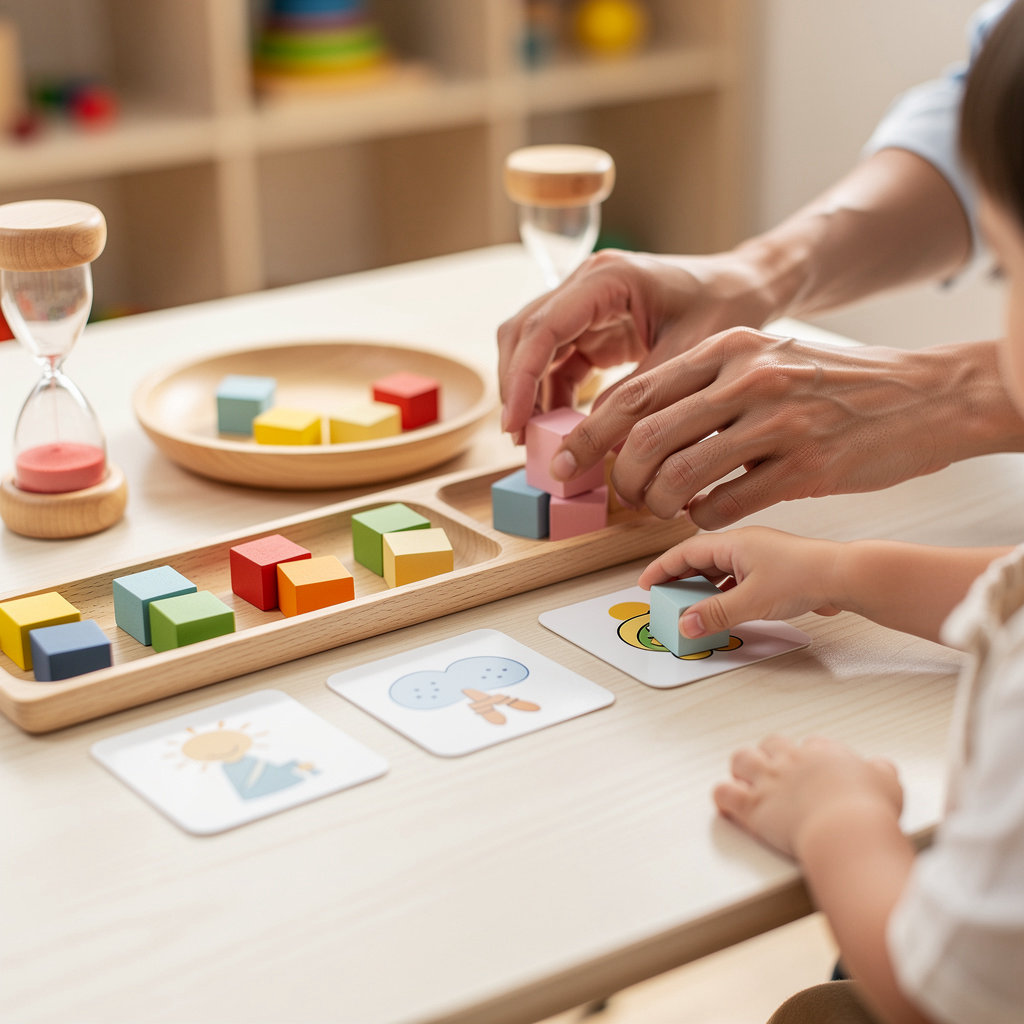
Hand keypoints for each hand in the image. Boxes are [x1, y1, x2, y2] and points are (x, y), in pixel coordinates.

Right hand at [497, 248, 773, 439]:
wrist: (748, 287)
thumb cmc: (726, 307)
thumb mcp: (686, 355)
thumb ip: (638, 394)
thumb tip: (593, 439)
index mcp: (607, 278)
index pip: (542, 328)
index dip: (521, 378)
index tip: (514, 424)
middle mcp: (586, 284)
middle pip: (524, 334)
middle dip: (516, 388)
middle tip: (519, 439)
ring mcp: (586, 305)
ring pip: (533, 349)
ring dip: (529, 394)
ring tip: (535, 441)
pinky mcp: (593, 328)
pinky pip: (557, 362)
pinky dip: (551, 395)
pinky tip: (560, 428)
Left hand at [553, 329, 969, 528]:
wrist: (922, 395)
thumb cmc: (834, 383)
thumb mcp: (765, 358)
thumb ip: (704, 386)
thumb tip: (637, 428)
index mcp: (728, 347)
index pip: (637, 392)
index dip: (593, 433)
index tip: (568, 463)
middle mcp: (748, 377)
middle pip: (648, 436)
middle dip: (620, 476)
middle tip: (620, 495)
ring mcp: (778, 421)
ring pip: (681, 474)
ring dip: (658, 503)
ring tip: (662, 508)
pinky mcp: (805, 465)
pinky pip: (727, 504)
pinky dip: (703, 517)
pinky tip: (707, 512)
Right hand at [638, 526, 844, 638]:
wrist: (847, 577)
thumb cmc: (806, 576)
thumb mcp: (753, 600)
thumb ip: (716, 614)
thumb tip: (686, 625)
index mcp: (734, 542)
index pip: (685, 552)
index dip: (662, 568)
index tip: (646, 584)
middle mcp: (744, 545)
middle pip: (699, 560)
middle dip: (679, 580)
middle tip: (663, 600)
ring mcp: (759, 557)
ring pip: (718, 571)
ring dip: (701, 589)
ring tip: (689, 608)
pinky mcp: (773, 572)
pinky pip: (736, 580)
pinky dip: (722, 594)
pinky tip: (723, 609)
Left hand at [713, 735, 903, 859]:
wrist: (846, 829)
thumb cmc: (870, 809)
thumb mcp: (888, 784)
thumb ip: (882, 772)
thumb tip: (882, 768)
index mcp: (825, 753)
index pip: (813, 744)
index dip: (811, 757)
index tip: (814, 770)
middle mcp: (793, 761)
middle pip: (773, 744)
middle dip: (773, 755)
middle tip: (776, 771)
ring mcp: (769, 781)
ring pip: (743, 759)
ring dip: (742, 768)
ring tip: (744, 779)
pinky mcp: (753, 806)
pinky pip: (725, 793)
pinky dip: (723, 797)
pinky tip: (726, 802)